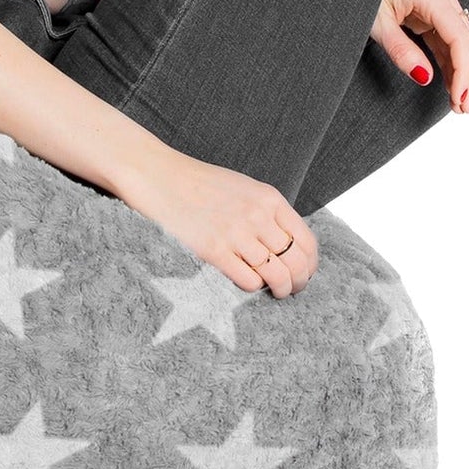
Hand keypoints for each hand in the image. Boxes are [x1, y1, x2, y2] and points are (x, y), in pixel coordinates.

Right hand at [118, 144, 318, 296]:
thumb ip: (266, 211)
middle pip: (296, 262)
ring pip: (277, 275)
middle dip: (298, 282)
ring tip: (275, 292)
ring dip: (280, 289)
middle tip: (292, 289)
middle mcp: (258, 216)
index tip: (304, 274)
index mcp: (269, 199)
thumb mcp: (243, 188)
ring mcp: (237, 233)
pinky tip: (246, 282)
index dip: (310, 265)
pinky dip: (253, 287)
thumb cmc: (199, 183)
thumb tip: (286, 243)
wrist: (159, 175)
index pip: (306, 241)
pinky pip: (249, 280)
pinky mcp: (214, 250)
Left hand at [373, 0, 468, 112]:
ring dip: (461, 68)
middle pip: (465, 38)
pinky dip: (449, 56)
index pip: (460, 38)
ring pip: (459, 36)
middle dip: (468, 75)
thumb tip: (425, 78)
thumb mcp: (376, 22)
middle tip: (465, 108)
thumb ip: (400, 51)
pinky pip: (445, 31)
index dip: (464, 72)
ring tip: (460, 101)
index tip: (461, 99)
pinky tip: (451, 80)